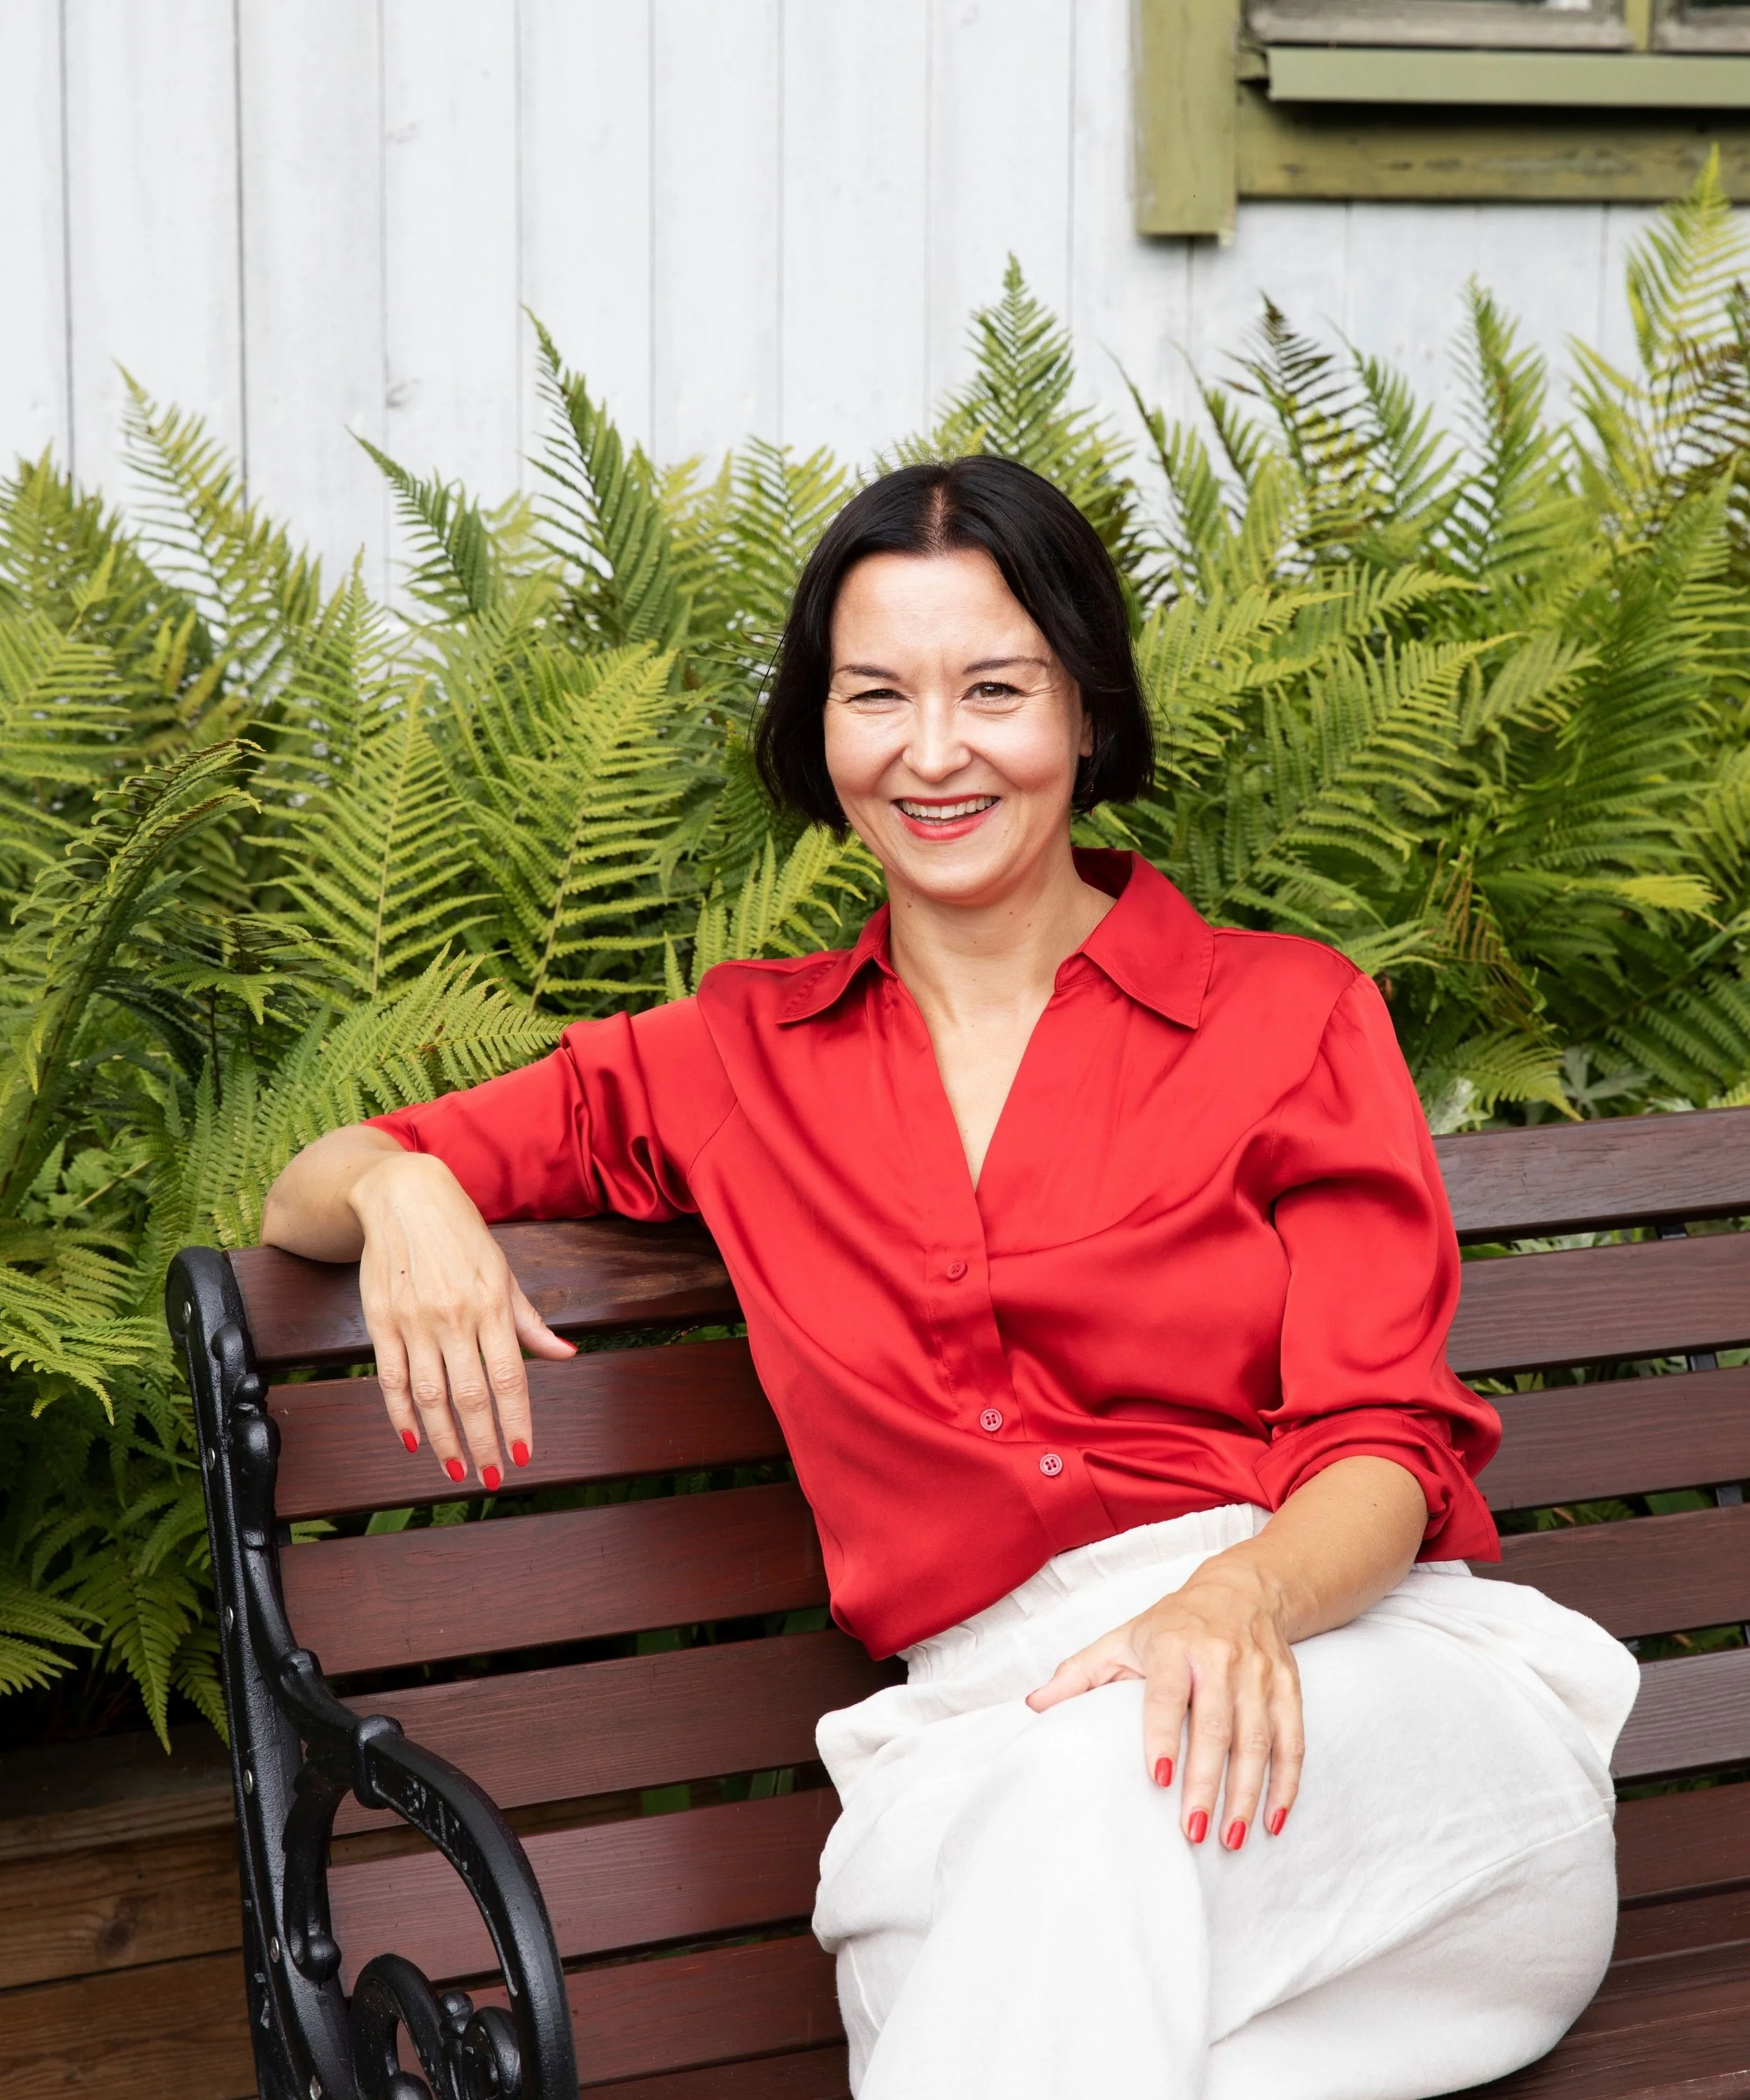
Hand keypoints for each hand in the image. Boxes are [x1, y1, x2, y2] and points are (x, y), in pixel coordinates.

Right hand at [349, 1150, 575, 1485]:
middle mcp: (454, 1316)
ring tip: (456, 1468)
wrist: (402, 1197)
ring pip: (429, 1395)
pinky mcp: (381, 1322)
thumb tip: (565, 1356)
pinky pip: (391, 1379)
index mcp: (491, 1304)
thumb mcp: (503, 1272)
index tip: (523, 1455)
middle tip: (491, 1478)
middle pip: (470, 1395)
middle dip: (483, 1443)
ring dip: (442, 1439)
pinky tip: (411, 1440)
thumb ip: (529, 1322)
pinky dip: (400, 1414)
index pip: (509, 1376)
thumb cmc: (462, 1236)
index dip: (516, 1420)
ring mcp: (414, 1321)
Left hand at [1026, 1554, 1303, 1851]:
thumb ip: (1079, 1674)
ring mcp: (1259, 1673)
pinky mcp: (1287, 1687)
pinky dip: (1286, 1783)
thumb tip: (1034, 1705)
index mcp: (1174, 1644)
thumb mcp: (1122, 1639)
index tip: (1158, 1778)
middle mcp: (1220, 1657)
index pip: (1168, 1694)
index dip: (1163, 1735)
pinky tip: (1273, 1819)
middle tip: (1192, 1830)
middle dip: (1206, 1781)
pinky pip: (1293, 1740)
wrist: (1243, 1589)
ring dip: (1246, 1793)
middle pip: (1216, 1725)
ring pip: (1258, 1739)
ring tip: (1230, 1837)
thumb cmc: (1174, 1624)